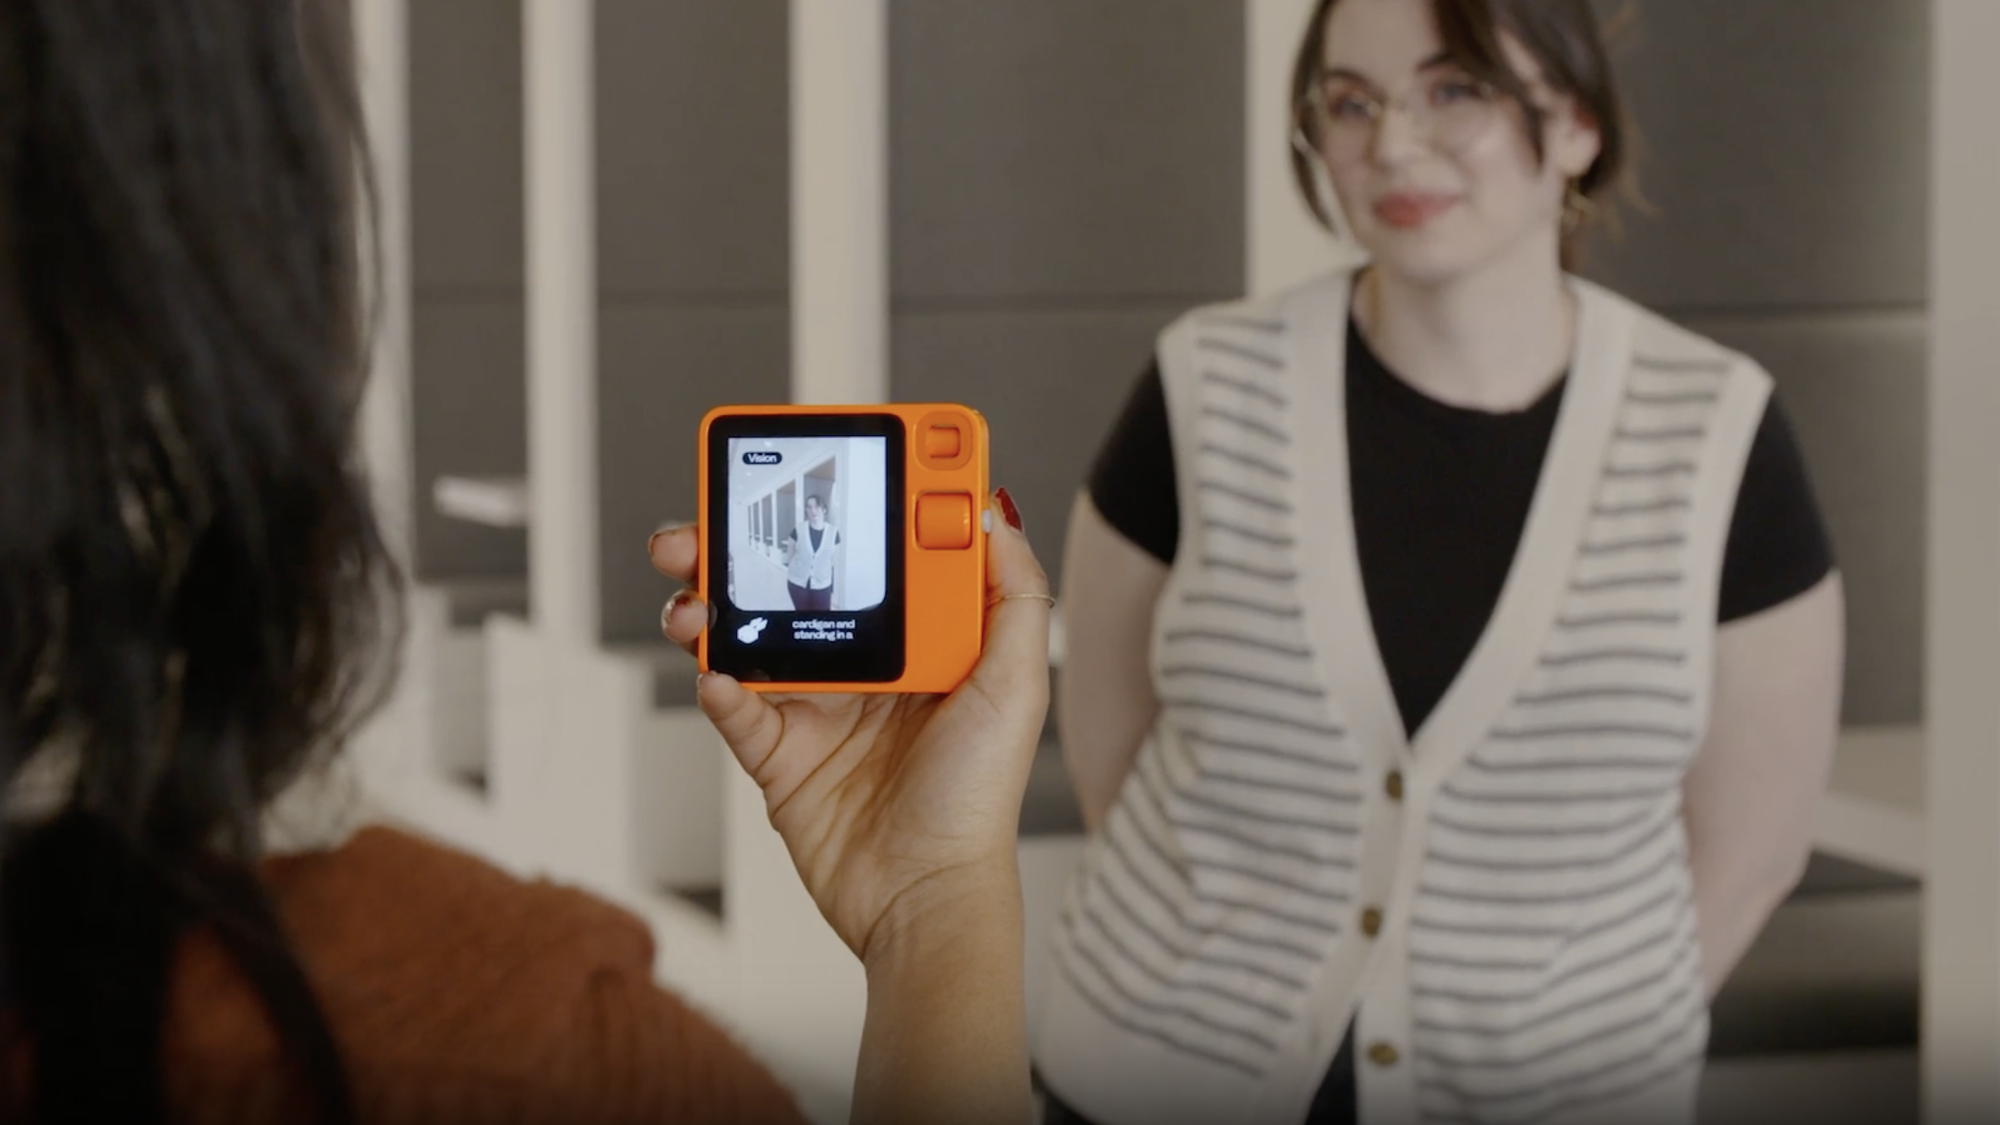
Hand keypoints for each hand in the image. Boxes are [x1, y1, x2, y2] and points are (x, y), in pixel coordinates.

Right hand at [648, 493, 1049, 963]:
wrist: (925, 898)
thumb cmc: (979, 801)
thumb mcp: (1018, 685)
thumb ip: (1012, 596)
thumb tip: (991, 511)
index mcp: (922, 639)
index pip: (884, 551)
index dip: (857, 502)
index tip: (830, 456)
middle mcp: (868, 664)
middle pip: (797, 582)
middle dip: (749, 543)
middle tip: (717, 517)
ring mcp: (819, 707)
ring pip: (751, 633)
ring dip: (714, 605)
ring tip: (694, 594)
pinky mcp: (779, 755)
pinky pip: (735, 706)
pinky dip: (717, 684)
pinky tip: (715, 671)